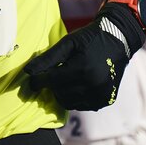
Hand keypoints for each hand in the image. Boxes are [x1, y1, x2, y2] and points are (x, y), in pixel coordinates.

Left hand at [21, 2, 144, 110]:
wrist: (118, 40)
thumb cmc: (90, 39)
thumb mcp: (68, 43)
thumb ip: (47, 58)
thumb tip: (27, 72)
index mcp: (82, 69)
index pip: (51, 81)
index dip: (37, 82)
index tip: (31, 82)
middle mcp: (93, 85)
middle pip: (59, 94)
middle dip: (52, 86)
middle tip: (54, 75)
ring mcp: (101, 94)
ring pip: (69, 103)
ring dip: (63, 94)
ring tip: (67, 79)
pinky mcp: (106, 100)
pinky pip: (82, 106)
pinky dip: (76, 98)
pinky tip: (79, 85)